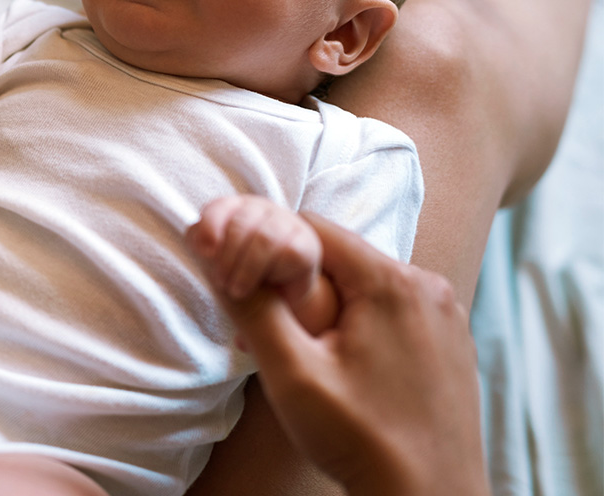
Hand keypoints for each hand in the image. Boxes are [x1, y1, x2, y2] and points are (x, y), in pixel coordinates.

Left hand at [188, 195, 333, 334]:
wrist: (280, 296)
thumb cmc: (242, 274)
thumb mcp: (216, 261)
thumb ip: (204, 248)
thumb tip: (199, 244)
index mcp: (235, 208)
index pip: (218, 208)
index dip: (209, 228)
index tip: (203, 253)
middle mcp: (261, 209)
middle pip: (239, 225)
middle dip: (226, 258)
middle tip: (220, 282)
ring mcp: (287, 223)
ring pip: (262, 239)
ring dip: (245, 269)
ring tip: (236, 290)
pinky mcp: (307, 243)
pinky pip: (286, 252)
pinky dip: (270, 272)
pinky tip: (264, 286)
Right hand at [200, 213, 487, 495]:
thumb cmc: (362, 440)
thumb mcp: (291, 374)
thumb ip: (253, 309)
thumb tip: (216, 258)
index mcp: (393, 282)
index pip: (313, 228)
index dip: (270, 250)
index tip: (249, 290)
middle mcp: (430, 287)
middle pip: (341, 257)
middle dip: (299, 285)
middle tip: (274, 336)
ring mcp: (448, 316)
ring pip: (367, 284)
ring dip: (331, 307)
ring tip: (310, 359)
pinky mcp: (452, 343)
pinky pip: (395, 312)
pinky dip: (364, 326)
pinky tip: (348, 371)